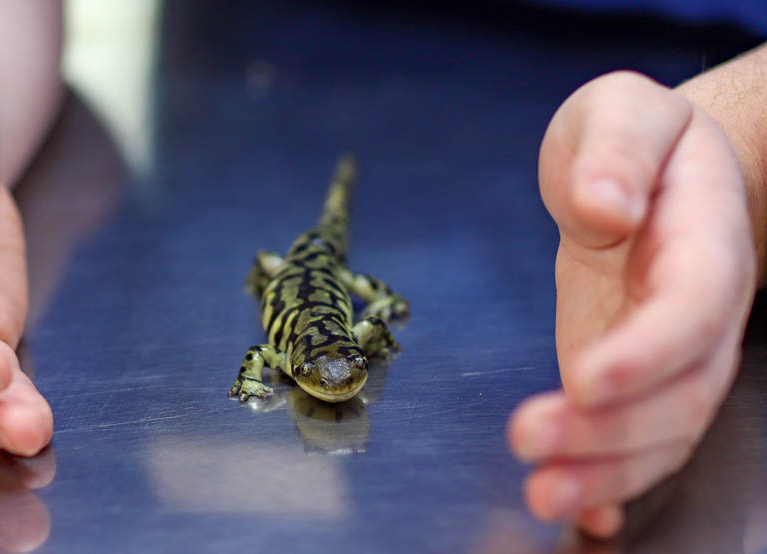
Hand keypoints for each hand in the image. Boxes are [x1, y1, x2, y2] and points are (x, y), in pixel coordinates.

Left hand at [508, 71, 755, 536]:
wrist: (654, 175)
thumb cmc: (633, 142)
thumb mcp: (620, 112)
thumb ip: (615, 150)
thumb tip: (606, 207)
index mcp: (703, 244)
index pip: (690, 307)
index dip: (647, 350)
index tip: (587, 378)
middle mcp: (698, 315)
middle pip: (678, 390)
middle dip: (609, 430)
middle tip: (531, 443)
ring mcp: (667, 355)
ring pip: (661, 432)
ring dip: (604, 473)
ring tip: (543, 495)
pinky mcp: (631, 379)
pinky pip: (638, 441)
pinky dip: (612, 484)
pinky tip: (580, 516)